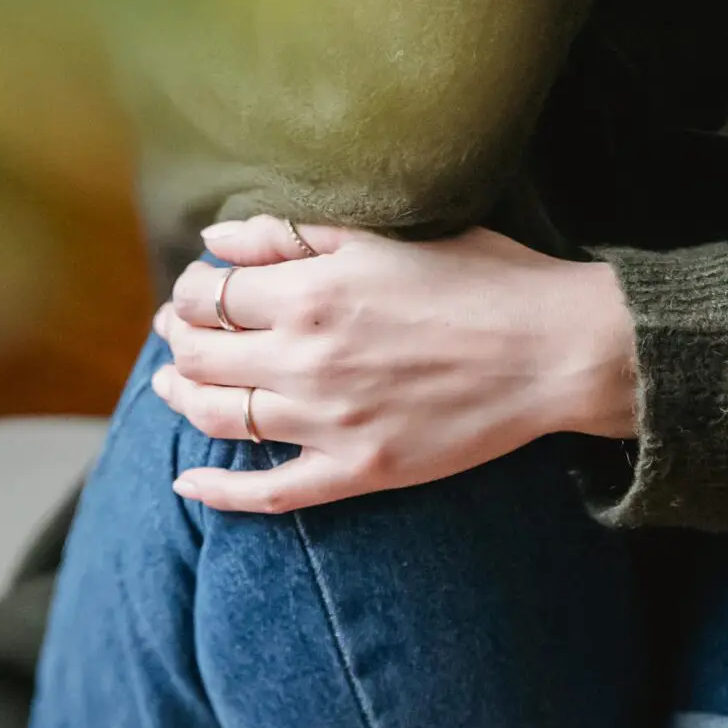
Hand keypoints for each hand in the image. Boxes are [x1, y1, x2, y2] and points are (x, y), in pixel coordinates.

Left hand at [148, 215, 639, 512]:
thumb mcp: (384, 234)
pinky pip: (267, 493)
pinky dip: (217, 493)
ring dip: (181, 399)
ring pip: (218, 418)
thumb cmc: (480, 278)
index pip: (208, 295)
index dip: (190, 291)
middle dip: (177, 339)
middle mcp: (305, 359)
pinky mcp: (357, 472)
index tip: (196, 290)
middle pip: (201, 355)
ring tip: (172, 385)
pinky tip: (187, 486)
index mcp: (309, 292)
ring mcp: (328, 422)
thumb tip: (214, 242)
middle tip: (175, 332)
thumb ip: (292, 235)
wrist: (554, 351)